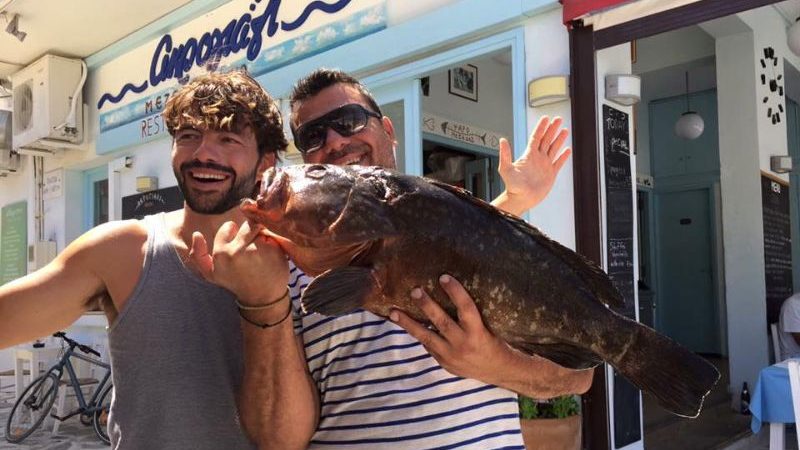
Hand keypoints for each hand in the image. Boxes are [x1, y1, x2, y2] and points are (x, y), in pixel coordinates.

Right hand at [188, 220, 288, 303]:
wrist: (262, 298)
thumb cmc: (236, 283)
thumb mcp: (211, 274)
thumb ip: (198, 255)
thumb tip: (196, 234)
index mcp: (221, 253)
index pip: (228, 226)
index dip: (234, 234)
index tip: (237, 246)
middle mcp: (239, 250)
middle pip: (247, 225)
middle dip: (250, 233)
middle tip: (252, 250)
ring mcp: (258, 249)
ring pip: (261, 229)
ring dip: (262, 237)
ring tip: (260, 252)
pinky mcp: (274, 250)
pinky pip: (273, 236)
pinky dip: (273, 243)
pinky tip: (270, 256)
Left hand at [390, 274, 593, 397]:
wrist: (502, 371)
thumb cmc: (501, 341)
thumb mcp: (494, 325)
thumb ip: (477, 311)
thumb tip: (468, 281)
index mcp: (479, 333)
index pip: (466, 308)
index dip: (455, 292)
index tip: (444, 276)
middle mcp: (463, 345)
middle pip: (441, 321)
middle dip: (426, 305)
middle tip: (415, 290)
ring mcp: (451, 356)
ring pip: (426, 337)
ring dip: (409, 323)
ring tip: (393, 312)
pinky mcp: (445, 363)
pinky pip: (429, 346)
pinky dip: (419, 334)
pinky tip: (406, 323)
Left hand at [495, 116, 570, 214]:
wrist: (520, 199)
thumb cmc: (512, 186)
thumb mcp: (506, 168)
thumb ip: (505, 154)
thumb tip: (502, 140)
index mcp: (528, 155)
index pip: (536, 137)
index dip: (541, 127)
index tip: (546, 118)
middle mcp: (537, 158)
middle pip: (546, 140)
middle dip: (552, 129)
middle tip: (558, 119)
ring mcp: (544, 166)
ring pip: (553, 149)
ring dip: (559, 139)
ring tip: (565, 130)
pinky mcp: (550, 175)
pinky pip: (558, 163)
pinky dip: (563, 156)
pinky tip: (567, 150)